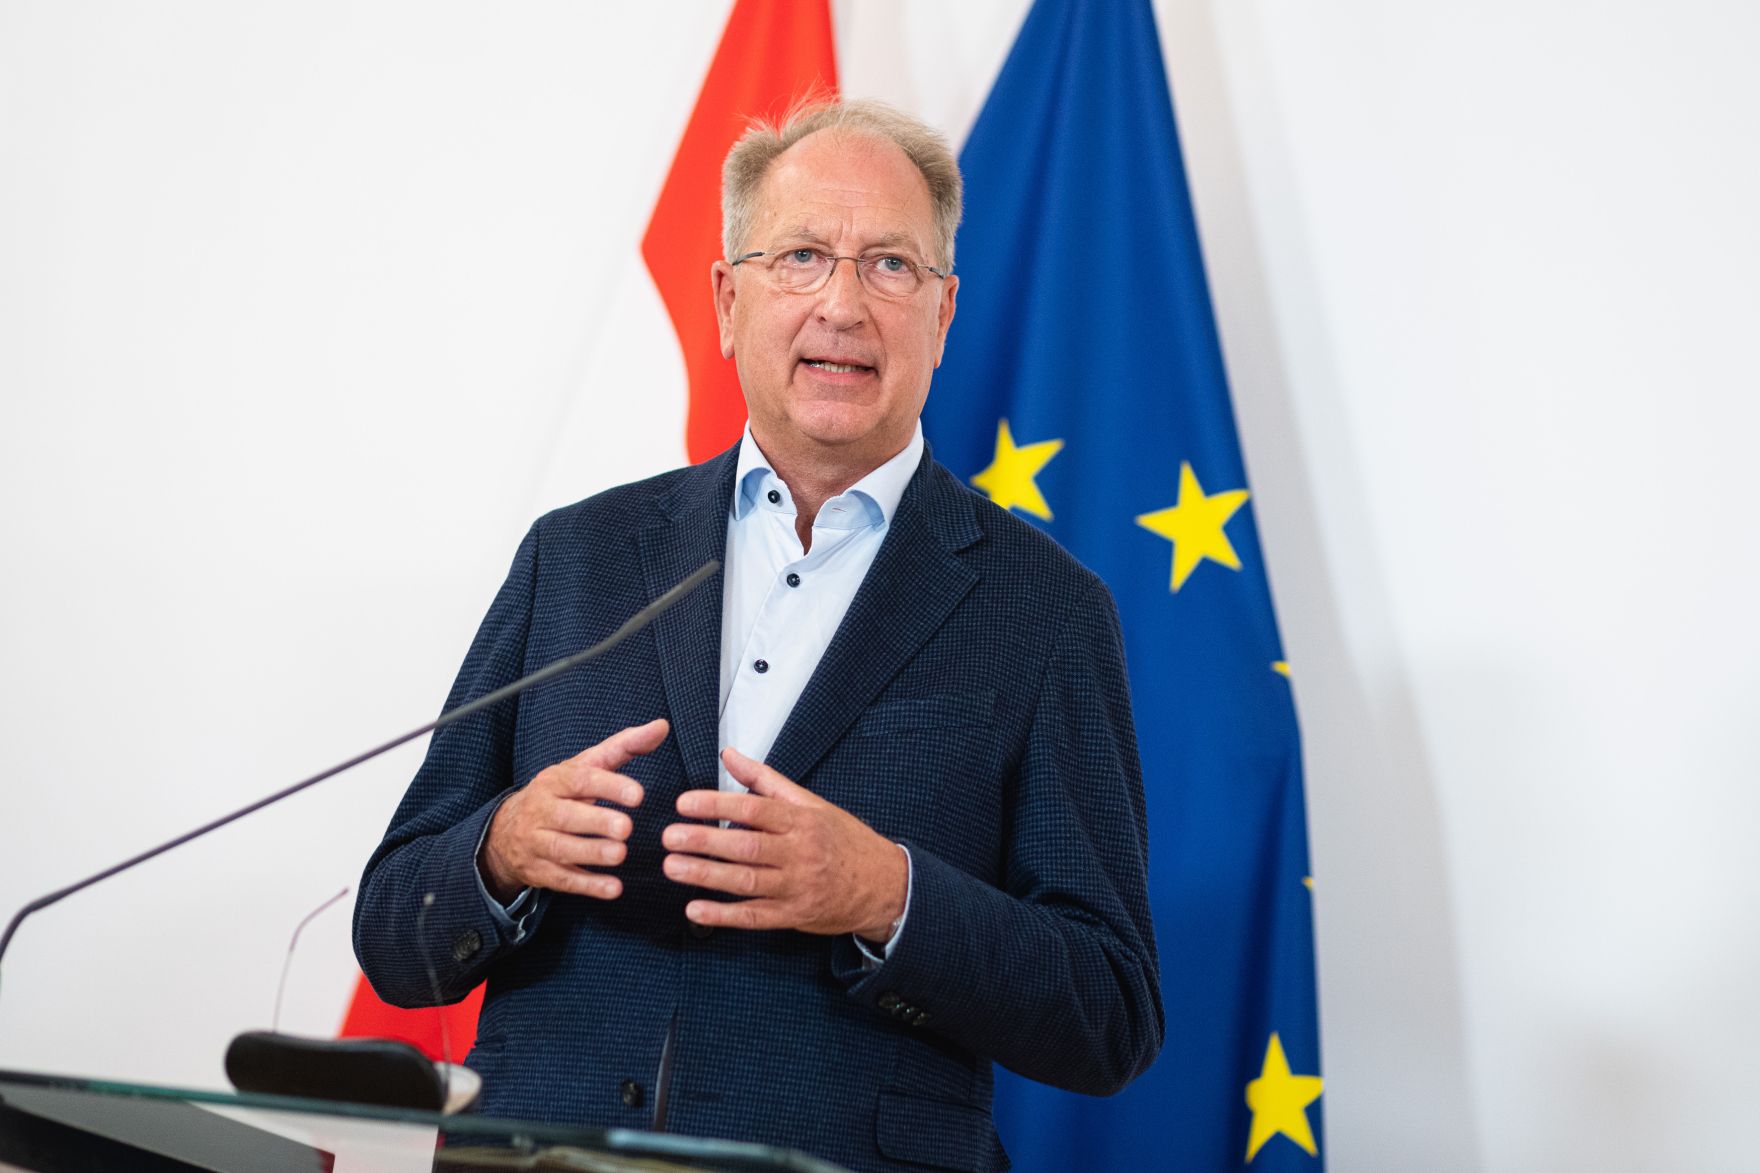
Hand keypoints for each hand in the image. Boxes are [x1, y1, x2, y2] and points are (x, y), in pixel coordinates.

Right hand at [479, 718, 667, 902]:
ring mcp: (536, 842)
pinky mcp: (539, 871)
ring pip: (561, 849)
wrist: (506, 831)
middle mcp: (542, 810)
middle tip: (626, 828)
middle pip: (567, 817)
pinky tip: (614, 888)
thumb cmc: (561, 793)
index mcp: (555, 780)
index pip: (581, 780)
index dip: (609, 787)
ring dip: (592, 853)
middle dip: (596, 822)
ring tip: (620, 854)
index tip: (638, 795)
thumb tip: (661, 726)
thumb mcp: (586, 766)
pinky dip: (588, 885)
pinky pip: (562, 880)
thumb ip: (624, 747)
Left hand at [660, 747, 907, 939]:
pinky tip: (695, 910)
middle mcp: (799, 853)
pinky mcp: (793, 916)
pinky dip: (723, 915)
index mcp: (801, 821)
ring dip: (706, 875)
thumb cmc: (843, 840)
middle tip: (669, 836)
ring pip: (746, 882)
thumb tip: (729, 754)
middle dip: (704, 840)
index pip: (754, 809)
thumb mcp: (810, 803)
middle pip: (746, 846)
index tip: (685, 803)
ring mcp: (796, 887)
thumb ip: (766, 780)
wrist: (883, 884)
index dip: (717, 805)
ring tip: (672, 867)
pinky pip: (754, 916)